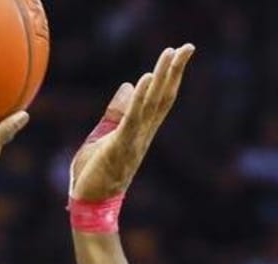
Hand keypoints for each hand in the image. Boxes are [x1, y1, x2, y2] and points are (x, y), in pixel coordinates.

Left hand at [70, 45, 194, 201]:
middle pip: (163, 97)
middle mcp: (143, 134)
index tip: (180, 53)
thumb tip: (128, 85)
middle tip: (188, 47)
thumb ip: (117, 112)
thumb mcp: (104, 135)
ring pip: (152, 104)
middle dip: (175, 71)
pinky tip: (146, 78)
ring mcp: (134, 140)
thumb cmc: (95, 173)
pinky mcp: (120, 146)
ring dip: (162, 77)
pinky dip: (140, 98)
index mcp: (140, 131)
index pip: (160, 99)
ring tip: (170, 53)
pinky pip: (133, 119)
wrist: (89, 203)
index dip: (171, 76)